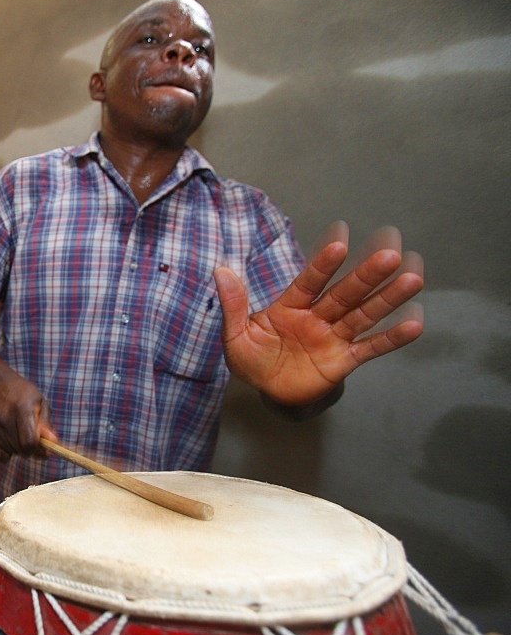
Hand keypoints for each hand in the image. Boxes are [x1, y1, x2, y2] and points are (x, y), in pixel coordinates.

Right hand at [0, 369, 55, 460]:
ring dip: (18, 449)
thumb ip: (46, 425)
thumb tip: (52, 442)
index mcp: (21, 408)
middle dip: (30, 449)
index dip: (38, 448)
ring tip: (18, 433)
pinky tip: (8, 443)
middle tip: (31, 437)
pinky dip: (5, 455)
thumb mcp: (40, 403)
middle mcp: (4, 416)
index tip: (42, 446)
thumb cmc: (24, 395)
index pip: (29, 442)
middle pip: (21, 449)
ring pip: (11, 453)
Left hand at [213, 222, 423, 406]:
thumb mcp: (236, 336)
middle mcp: (317, 317)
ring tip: (413, 278)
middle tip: (390, 253)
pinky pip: (370, 348)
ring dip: (387, 299)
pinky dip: (391, 339)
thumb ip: (234, 306)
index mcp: (290, 307)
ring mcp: (333, 337)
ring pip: (364, 315)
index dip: (323, 265)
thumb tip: (220, 270)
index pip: (309, 282)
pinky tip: (414, 324)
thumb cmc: (253, 360)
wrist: (269, 392)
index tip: (339, 242)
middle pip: (345, 294)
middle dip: (366, 275)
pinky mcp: (344, 361)